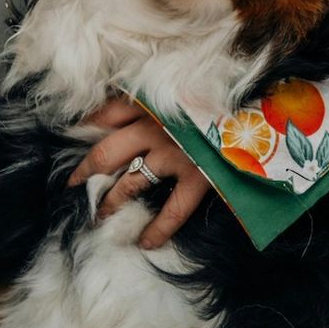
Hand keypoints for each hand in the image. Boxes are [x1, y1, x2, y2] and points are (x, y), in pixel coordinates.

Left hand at [67, 97, 210, 248]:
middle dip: (86, 171)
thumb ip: (153, 95)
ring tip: (100, 215)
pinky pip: (173, 210)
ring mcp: (175, 154)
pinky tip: (145, 243)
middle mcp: (155, 127)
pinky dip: (158, 229)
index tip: (72, 136)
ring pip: (132, 182)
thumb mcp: (180, 84)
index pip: (105, 114)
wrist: (256, 103)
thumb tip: (116, 107)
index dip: (85, 127)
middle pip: (107, 153)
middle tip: (73, 184)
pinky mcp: (199, 176)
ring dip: (112, 201)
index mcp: (150, 101)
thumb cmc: (216, 92)